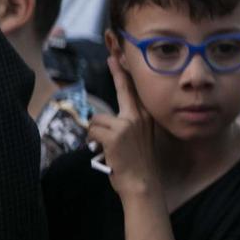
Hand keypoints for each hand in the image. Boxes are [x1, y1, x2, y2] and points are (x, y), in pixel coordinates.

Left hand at [91, 40, 158, 196]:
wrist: (143, 183)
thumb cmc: (139, 165)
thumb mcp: (141, 141)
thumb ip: (128, 126)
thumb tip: (105, 121)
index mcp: (146, 118)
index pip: (135, 91)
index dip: (125, 74)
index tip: (119, 57)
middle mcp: (139, 117)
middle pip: (123, 89)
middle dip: (116, 73)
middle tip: (111, 56)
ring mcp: (128, 124)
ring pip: (97, 120)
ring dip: (96, 134)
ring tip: (106, 148)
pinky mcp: (115, 134)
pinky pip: (92, 131)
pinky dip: (93, 143)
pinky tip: (104, 152)